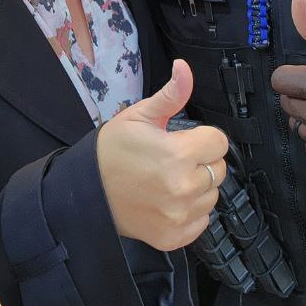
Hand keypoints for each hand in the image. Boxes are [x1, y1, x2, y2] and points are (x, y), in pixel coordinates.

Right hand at [96, 59, 229, 249]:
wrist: (87, 191)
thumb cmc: (112, 151)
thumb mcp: (139, 116)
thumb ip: (171, 95)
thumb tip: (184, 68)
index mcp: (177, 154)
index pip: (219, 142)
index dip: (202, 137)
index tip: (183, 140)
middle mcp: (183, 188)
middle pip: (218, 169)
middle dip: (200, 161)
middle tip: (172, 160)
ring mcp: (180, 215)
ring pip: (211, 195)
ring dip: (197, 187)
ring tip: (169, 180)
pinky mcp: (174, 237)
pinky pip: (202, 220)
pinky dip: (190, 211)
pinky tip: (168, 200)